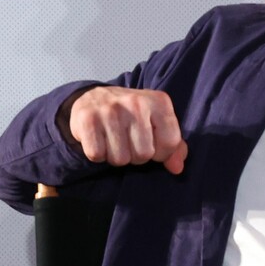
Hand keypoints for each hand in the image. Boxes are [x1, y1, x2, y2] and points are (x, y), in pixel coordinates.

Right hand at [68, 87, 187, 173]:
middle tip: (128, 142)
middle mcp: (136, 102)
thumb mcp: (157, 122)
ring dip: (115, 156)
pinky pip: (97, 155)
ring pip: (120, 159)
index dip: (161, 153)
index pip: (170, 143)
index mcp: (159, 101)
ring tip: (113, 141)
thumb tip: (176, 168)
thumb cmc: (130, 115)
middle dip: (135, 156)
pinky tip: (99, 140)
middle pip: (143, 154)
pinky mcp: (88, 119)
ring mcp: (110, 110)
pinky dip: (97, 154)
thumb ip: (172, 145)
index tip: (151, 144)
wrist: (93, 97)